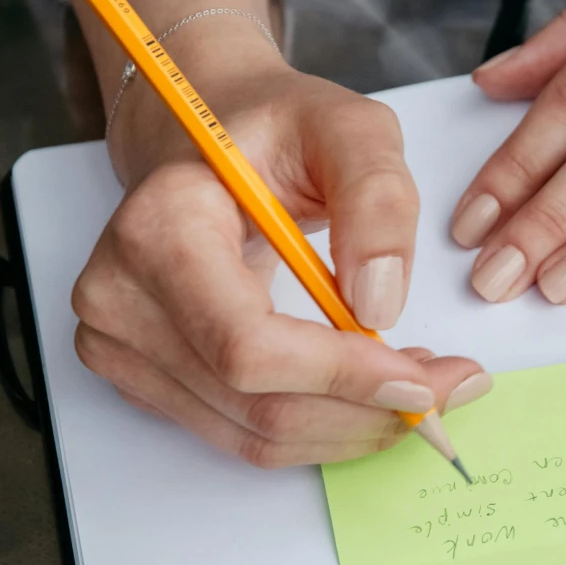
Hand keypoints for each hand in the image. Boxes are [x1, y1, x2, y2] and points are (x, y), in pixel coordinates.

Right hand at [74, 50, 489, 466]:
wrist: (202, 141)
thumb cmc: (271, 131)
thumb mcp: (348, 129)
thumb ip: (378, 200)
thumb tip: (379, 304)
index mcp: (157, 227)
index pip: (247, 344)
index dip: (343, 376)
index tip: (425, 378)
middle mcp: (121, 296)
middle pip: (255, 403)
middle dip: (366, 410)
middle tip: (445, 388)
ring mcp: (119, 346)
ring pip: (254, 435)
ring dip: (349, 426)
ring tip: (411, 383)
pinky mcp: (140, 379)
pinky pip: (240, 435)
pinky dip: (316, 426)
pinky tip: (360, 389)